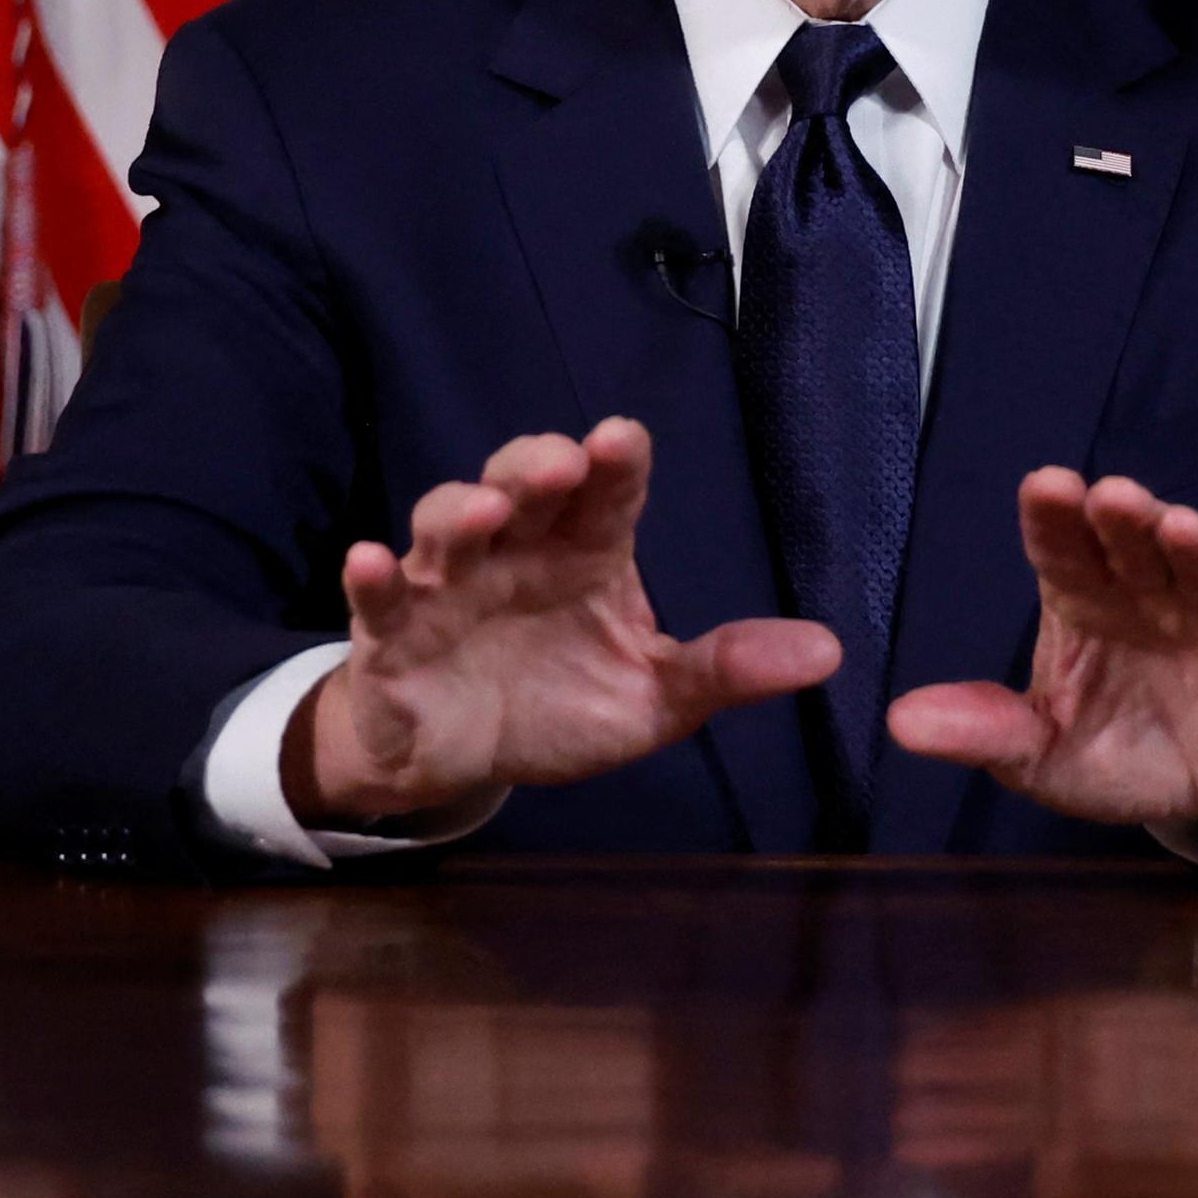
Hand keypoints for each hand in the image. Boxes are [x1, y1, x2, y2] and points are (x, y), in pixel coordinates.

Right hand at [287, 418, 840, 825]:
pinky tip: (367, 561)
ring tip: (484, 511)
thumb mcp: (653, 696)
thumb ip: (726, 670)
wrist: (463, 756)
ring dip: (459, 509)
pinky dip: (368, 578)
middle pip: (521, 482)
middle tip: (564, 464)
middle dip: (536, 464)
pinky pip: (376, 599)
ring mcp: (447, 585)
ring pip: (445, 524)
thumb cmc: (560, 701)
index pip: (607, 492)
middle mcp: (516, 549)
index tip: (624, 440)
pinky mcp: (391, 634)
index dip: (615, 461)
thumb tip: (829, 651)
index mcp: (585, 551)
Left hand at [886, 471, 1197, 844]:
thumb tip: (901, 722)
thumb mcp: (1050, 757)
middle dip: (1123, 516)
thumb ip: (989, 734)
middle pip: (1134, 540)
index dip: (1053, 518)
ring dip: (1197, 539)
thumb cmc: (1131, 752)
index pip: (1063, 548)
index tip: (1043, 488)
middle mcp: (1150, 588)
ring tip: (1178, 528)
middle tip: (1109, 496)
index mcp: (1086, 600)